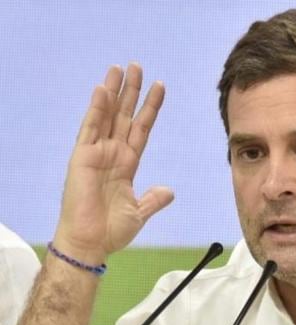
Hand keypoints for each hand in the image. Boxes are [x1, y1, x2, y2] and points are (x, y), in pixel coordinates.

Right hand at [53, 63, 173, 262]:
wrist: (92, 243)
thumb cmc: (111, 230)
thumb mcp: (140, 211)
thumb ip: (153, 199)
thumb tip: (169, 191)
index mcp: (126, 163)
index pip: (141, 128)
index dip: (150, 108)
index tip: (160, 87)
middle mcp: (111, 153)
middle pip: (124, 115)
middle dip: (131, 91)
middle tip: (137, 66)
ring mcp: (96, 153)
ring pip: (107, 116)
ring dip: (114, 92)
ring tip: (121, 68)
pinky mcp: (82, 157)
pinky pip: (90, 129)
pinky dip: (97, 109)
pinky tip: (103, 90)